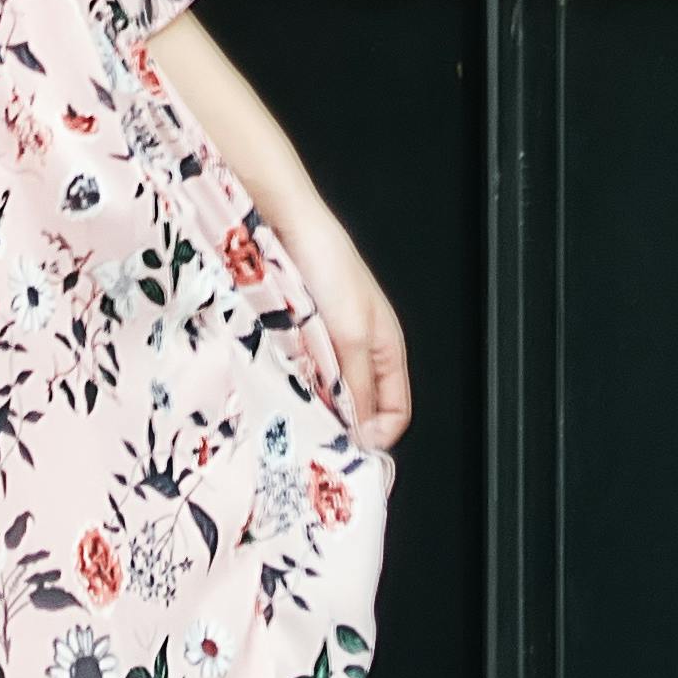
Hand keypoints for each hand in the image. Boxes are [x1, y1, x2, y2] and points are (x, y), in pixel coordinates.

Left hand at [288, 204, 413, 454]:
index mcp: (388, 348)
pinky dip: (295, 386)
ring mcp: (329, 344)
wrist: (287, 226)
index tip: (350, 452)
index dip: (378, 436)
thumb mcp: (350, 335)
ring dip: (315, 405)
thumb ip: (358, 386)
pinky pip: (303, 375)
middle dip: (343, 424)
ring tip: (297, 414)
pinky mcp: (300, 337)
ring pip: (329, 393)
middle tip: (318, 440)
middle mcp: (361, 350)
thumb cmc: (330, 265)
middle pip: (361, 406)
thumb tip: (364, 435)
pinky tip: (281, 388)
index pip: (397, 411)